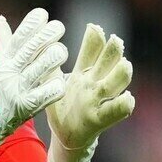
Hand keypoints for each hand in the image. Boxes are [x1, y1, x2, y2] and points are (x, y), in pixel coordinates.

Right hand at [0, 9, 68, 140]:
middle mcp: (10, 74)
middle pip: (28, 52)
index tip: (42, 14)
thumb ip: (1, 43)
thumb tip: (0, 19)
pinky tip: (61, 82)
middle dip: (44, 37)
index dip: (29, 26)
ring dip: (50, 59)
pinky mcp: (25, 107)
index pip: (17, 40)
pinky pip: (42, 96)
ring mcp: (17, 90)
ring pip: (36, 71)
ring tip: (61, 50)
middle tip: (59, 26)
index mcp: (4, 62)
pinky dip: (52, 89)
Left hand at [45, 23, 134, 161]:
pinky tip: (128, 98)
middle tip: (115, 39)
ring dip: (121, 75)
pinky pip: (114, 112)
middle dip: (112, 51)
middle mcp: (94, 84)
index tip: (94, 27)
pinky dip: (122, 105)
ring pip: (114, 84)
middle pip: (107, 63)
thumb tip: (33, 40)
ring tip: (125, 64)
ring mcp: (98, 100)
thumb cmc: (60, 104)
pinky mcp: (99, 119)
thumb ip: (45, 62)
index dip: (94, 40)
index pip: (91, 52)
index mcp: (82, 74)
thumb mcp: (51, 80)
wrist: (64, 134)